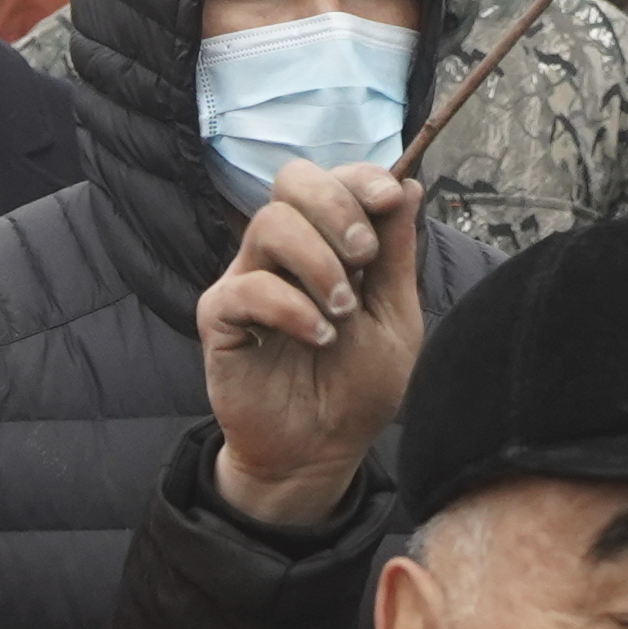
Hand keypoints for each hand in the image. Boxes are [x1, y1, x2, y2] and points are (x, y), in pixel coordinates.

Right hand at [198, 162, 424, 527]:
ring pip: (270, 224)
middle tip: (363, 256)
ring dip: (319, 263)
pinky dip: (291, 307)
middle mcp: (284, 251)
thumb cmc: (357, 385)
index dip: (359, 176)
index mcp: (328, 242)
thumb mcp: (394, 317)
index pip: (332, 178)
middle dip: (336, 206)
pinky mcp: (220, 316)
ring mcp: (248, 278)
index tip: (387, 199)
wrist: (321, 451)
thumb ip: (396, 254)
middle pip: (292, 179)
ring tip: (342, 312)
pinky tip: (318, 338)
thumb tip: (407, 185)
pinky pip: (247, 286)